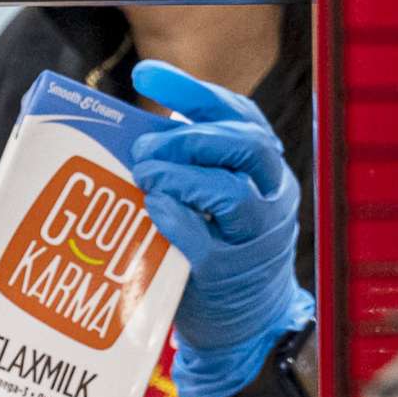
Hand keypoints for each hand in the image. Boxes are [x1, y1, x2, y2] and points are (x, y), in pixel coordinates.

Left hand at [128, 59, 314, 396]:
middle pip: (242, 145)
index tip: (145, 75)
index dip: (192, 92)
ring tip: (144, 173)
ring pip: (230, 191)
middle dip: (187, 137)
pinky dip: (177, 217)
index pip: (236, 114)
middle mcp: (271, 193)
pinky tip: (153, 206)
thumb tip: (126, 132)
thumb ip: (184, 164)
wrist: (246, 321)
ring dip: (180, 175)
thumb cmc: (216, 246)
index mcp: (262, 166)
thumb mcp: (210, 198)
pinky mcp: (232, 272)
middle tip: (144, 145)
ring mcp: (257, 235)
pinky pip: (206, 239)